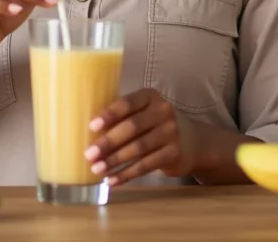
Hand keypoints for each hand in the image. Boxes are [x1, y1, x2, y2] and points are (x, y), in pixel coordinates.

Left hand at [84, 88, 198, 185]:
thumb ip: (122, 116)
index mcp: (150, 96)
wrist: (192, 141)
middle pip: (132, 127)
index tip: (91, 126)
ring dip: (115, 161)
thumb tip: (85, 129)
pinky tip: (112, 180)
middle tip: (89, 154)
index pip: (128, 103)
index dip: (110, 114)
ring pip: (138, 148)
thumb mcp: (143, 112)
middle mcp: (163, 111)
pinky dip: (127, 174)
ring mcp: (171, 132)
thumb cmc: (154, 124)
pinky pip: (146, 166)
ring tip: (97, 169)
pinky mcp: (174, 153)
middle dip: (108, 142)